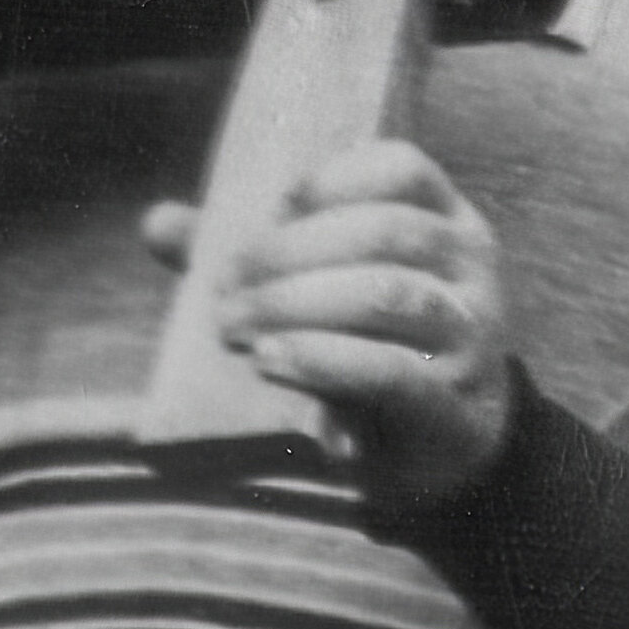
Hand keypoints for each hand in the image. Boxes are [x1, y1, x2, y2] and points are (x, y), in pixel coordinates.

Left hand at [143, 139, 514, 502]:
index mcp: (449, 225)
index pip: (403, 170)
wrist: (442, 457)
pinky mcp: (454, 408)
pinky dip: (324, 360)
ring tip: (235, 325)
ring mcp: (472, 340)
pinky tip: (273, 359)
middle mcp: (471, 273)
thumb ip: (254, 259)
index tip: (273, 208)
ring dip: (298, 304)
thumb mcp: (329, 298)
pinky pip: (390, 372)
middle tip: (224, 286)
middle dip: (291, 253)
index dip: (332, 180)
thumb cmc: (374, 354)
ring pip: (388, 295)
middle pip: (385, 232)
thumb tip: (156, 222)